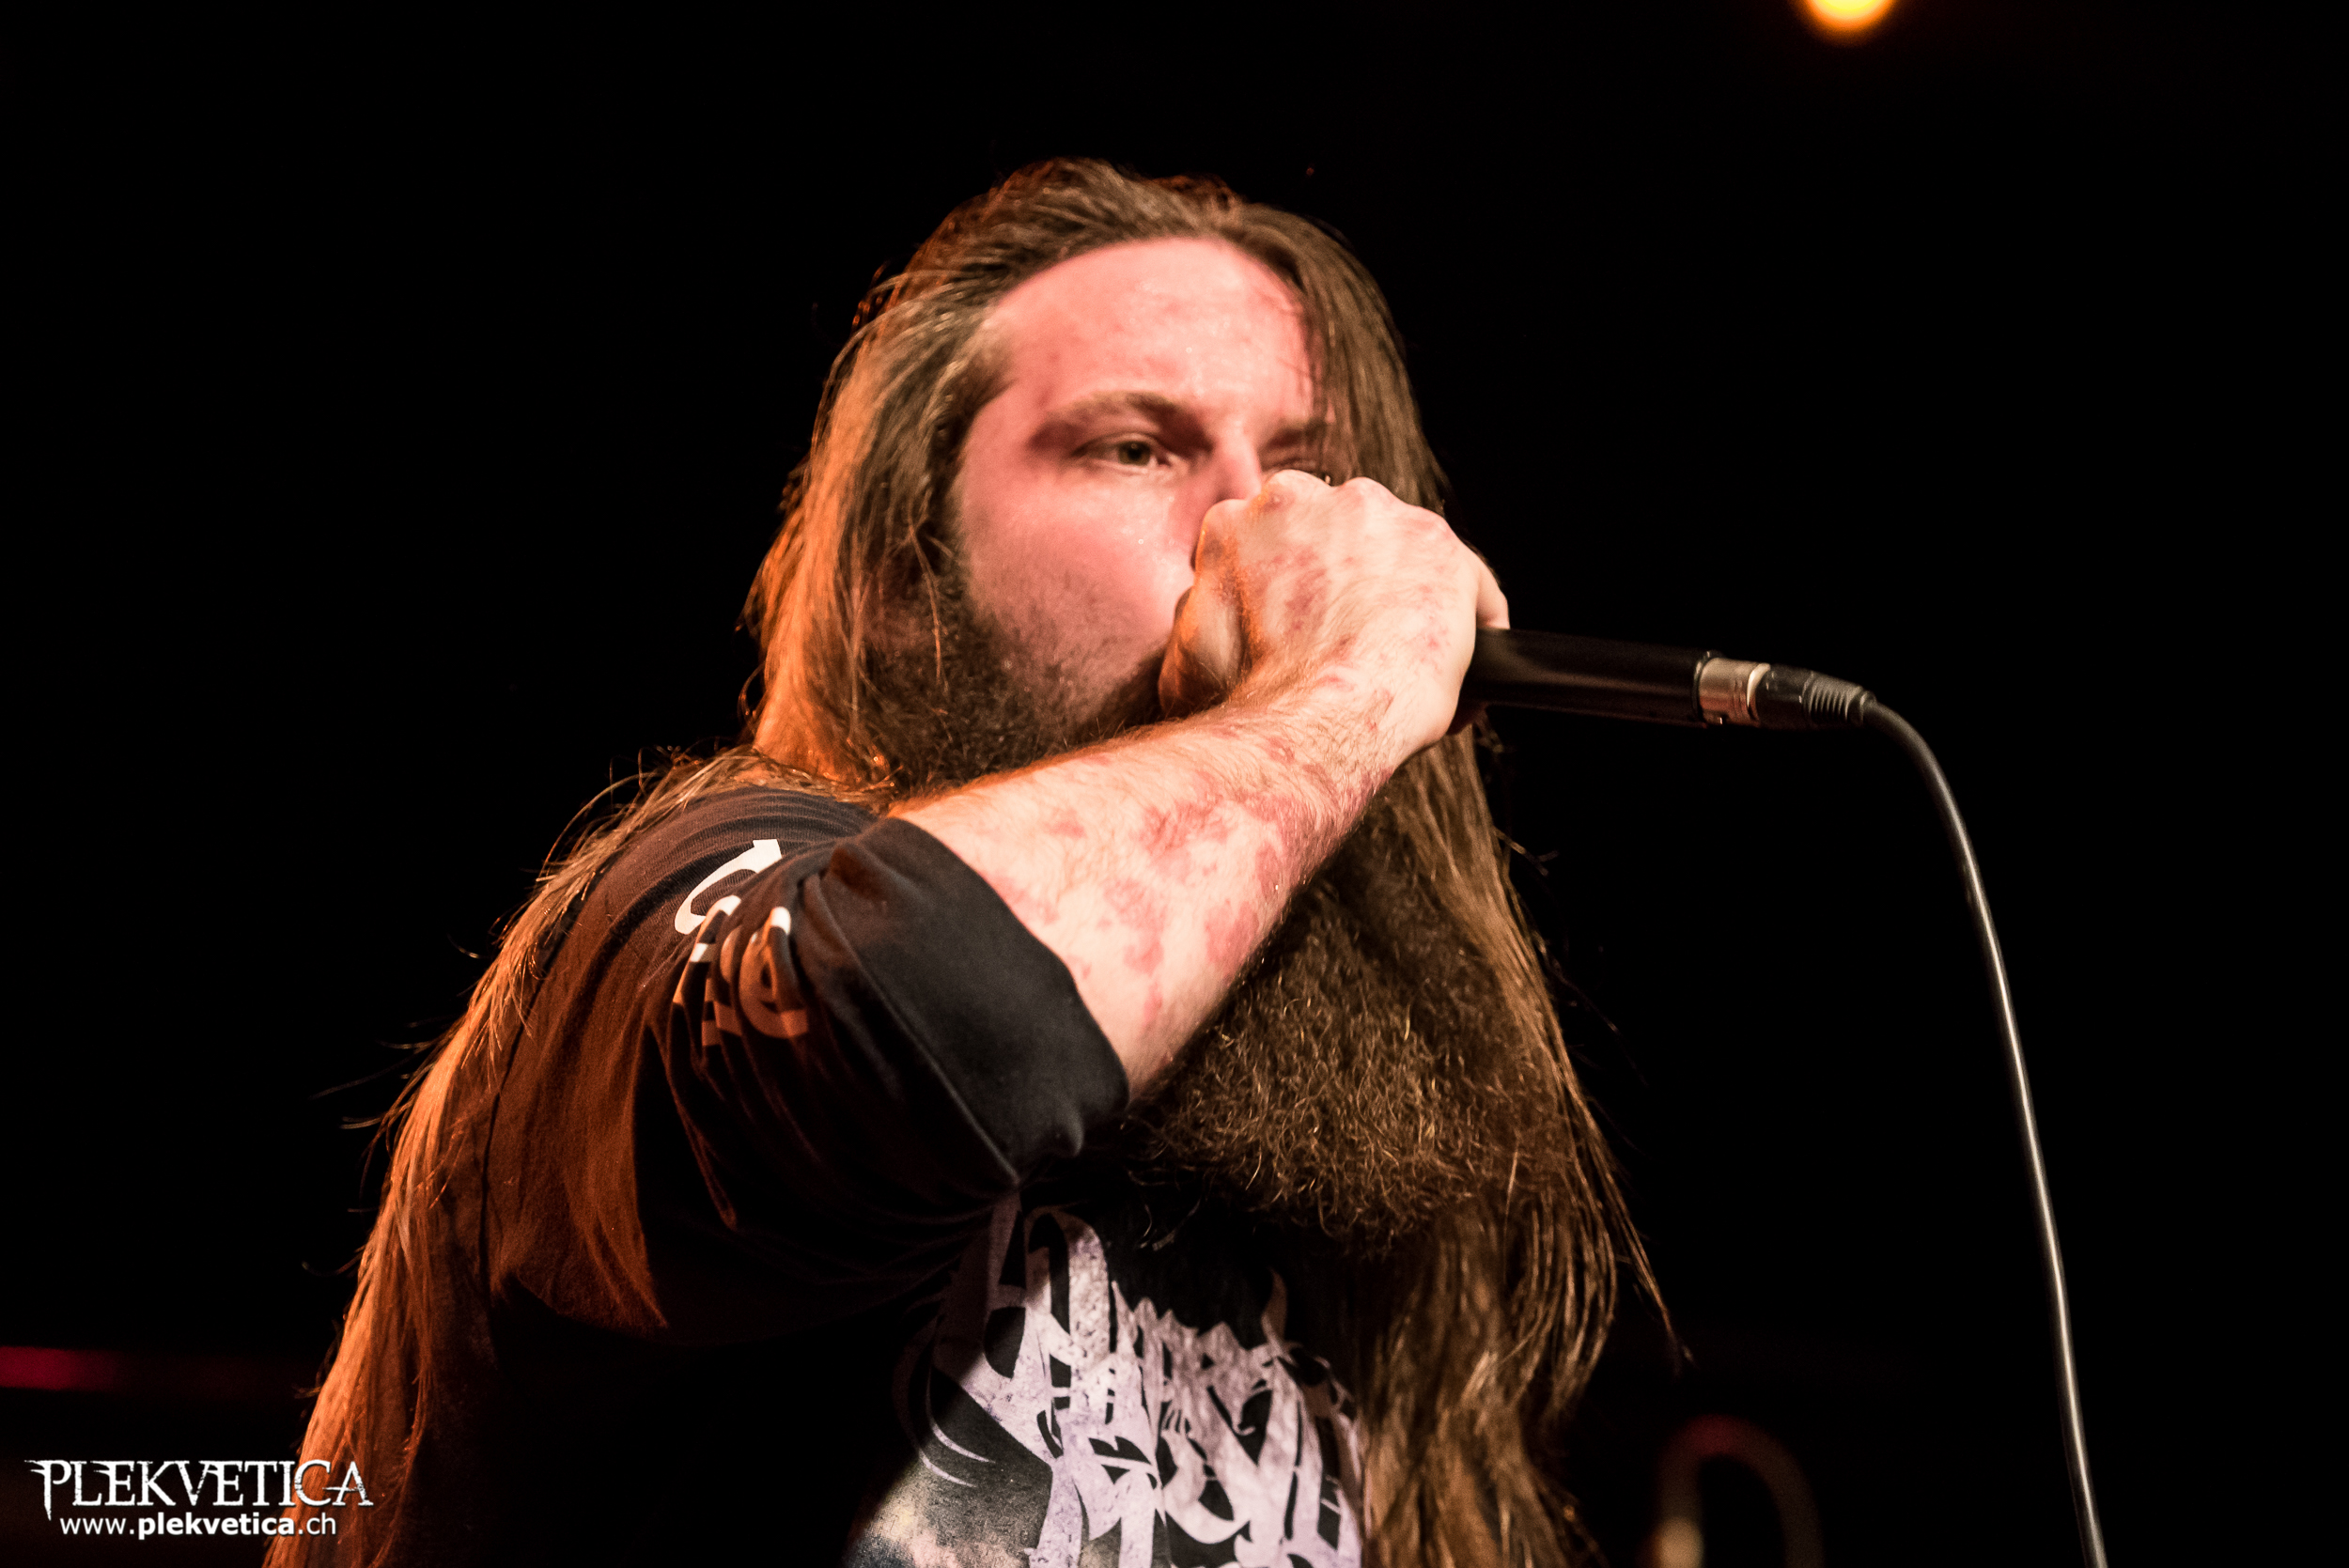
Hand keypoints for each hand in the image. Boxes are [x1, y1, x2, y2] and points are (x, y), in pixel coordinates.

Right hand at [1158, 471, 1508, 764]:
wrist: (1308, 724)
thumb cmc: (1245, 703)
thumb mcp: (1188, 659)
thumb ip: (1201, 623)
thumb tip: (1202, 632)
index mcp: (1241, 519)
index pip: (1280, 543)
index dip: (1294, 593)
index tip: (1305, 632)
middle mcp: (1309, 498)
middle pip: (1344, 541)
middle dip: (1351, 589)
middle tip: (1351, 653)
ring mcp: (1380, 517)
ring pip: (1405, 561)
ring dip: (1408, 605)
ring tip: (1404, 670)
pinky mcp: (1442, 549)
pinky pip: (1469, 593)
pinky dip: (1470, 631)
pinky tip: (1459, 677)